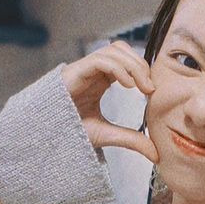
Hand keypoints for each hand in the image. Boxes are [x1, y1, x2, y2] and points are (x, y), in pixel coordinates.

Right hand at [60, 41, 158, 163]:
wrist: (47, 138)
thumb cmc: (71, 132)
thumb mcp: (108, 135)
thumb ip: (132, 140)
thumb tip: (157, 154)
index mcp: (101, 80)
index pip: (126, 60)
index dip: (142, 69)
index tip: (152, 91)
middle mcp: (93, 71)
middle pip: (121, 50)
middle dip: (140, 64)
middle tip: (150, 88)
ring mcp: (83, 69)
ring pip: (112, 50)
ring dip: (131, 64)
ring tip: (141, 87)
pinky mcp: (74, 72)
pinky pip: (99, 60)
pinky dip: (117, 68)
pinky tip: (127, 86)